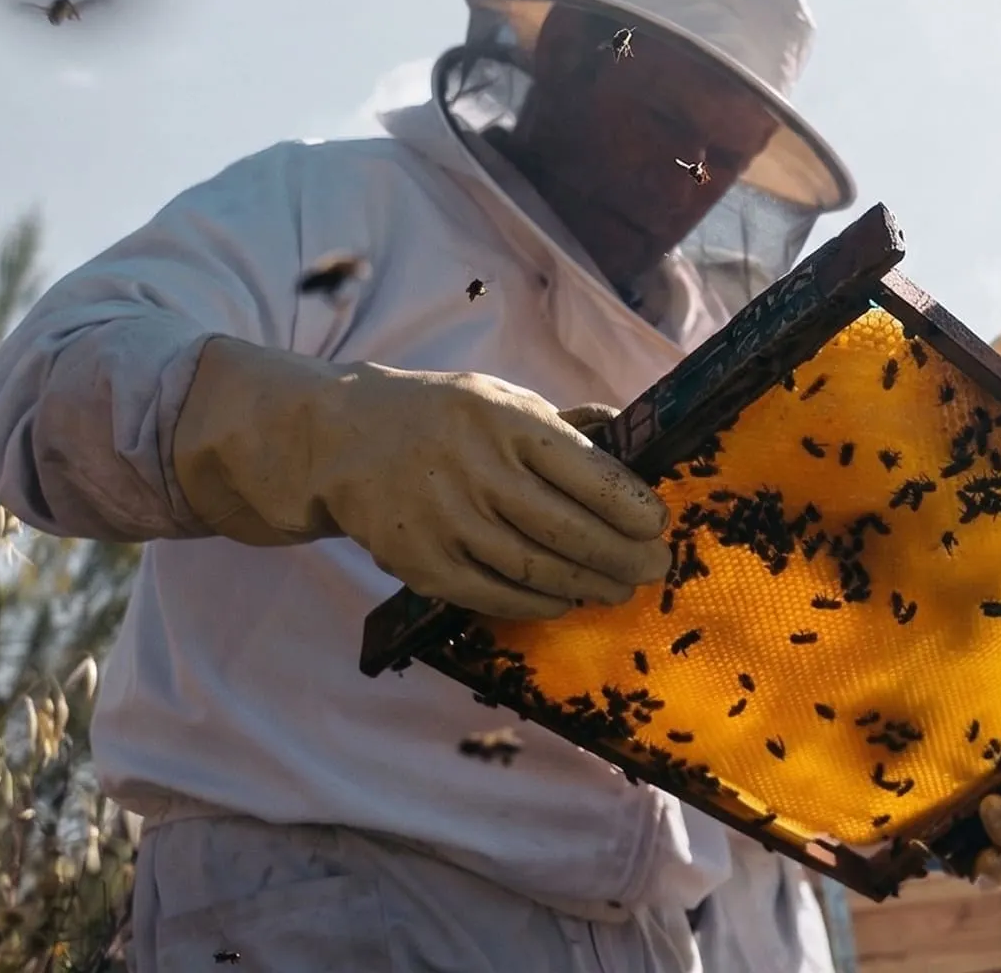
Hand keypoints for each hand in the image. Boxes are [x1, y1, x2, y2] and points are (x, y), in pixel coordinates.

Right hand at [167, 339, 669, 620]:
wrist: (341, 439)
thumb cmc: (442, 418)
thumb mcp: (499, 398)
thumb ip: (564, 425)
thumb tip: (636, 431)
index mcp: (503, 419)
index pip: (584, 469)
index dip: (628, 504)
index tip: (659, 525)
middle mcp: (475, 468)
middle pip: (565, 527)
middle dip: (621, 555)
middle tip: (656, 569)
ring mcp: (444, 518)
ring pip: (533, 566)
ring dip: (586, 584)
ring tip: (618, 589)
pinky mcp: (419, 561)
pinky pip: (491, 593)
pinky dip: (536, 602)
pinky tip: (564, 600)